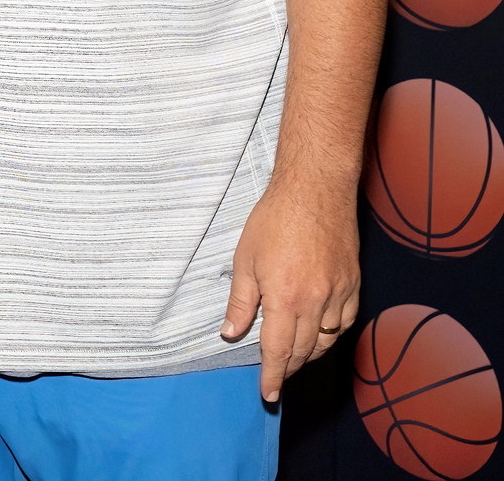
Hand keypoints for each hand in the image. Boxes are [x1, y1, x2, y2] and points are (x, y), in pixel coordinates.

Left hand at [221, 175, 359, 404]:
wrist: (315, 190)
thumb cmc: (275, 218)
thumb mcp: (246, 258)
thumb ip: (241, 301)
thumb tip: (231, 333)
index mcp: (285, 298)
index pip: (279, 351)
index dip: (273, 376)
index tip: (269, 394)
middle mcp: (316, 303)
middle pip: (304, 351)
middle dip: (289, 367)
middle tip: (277, 375)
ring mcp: (339, 294)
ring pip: (326, 340)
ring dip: (310, 354)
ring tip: (294, 357)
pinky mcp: (354, 285)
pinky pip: (345, 322)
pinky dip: (331, 333)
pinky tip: (320, 332)